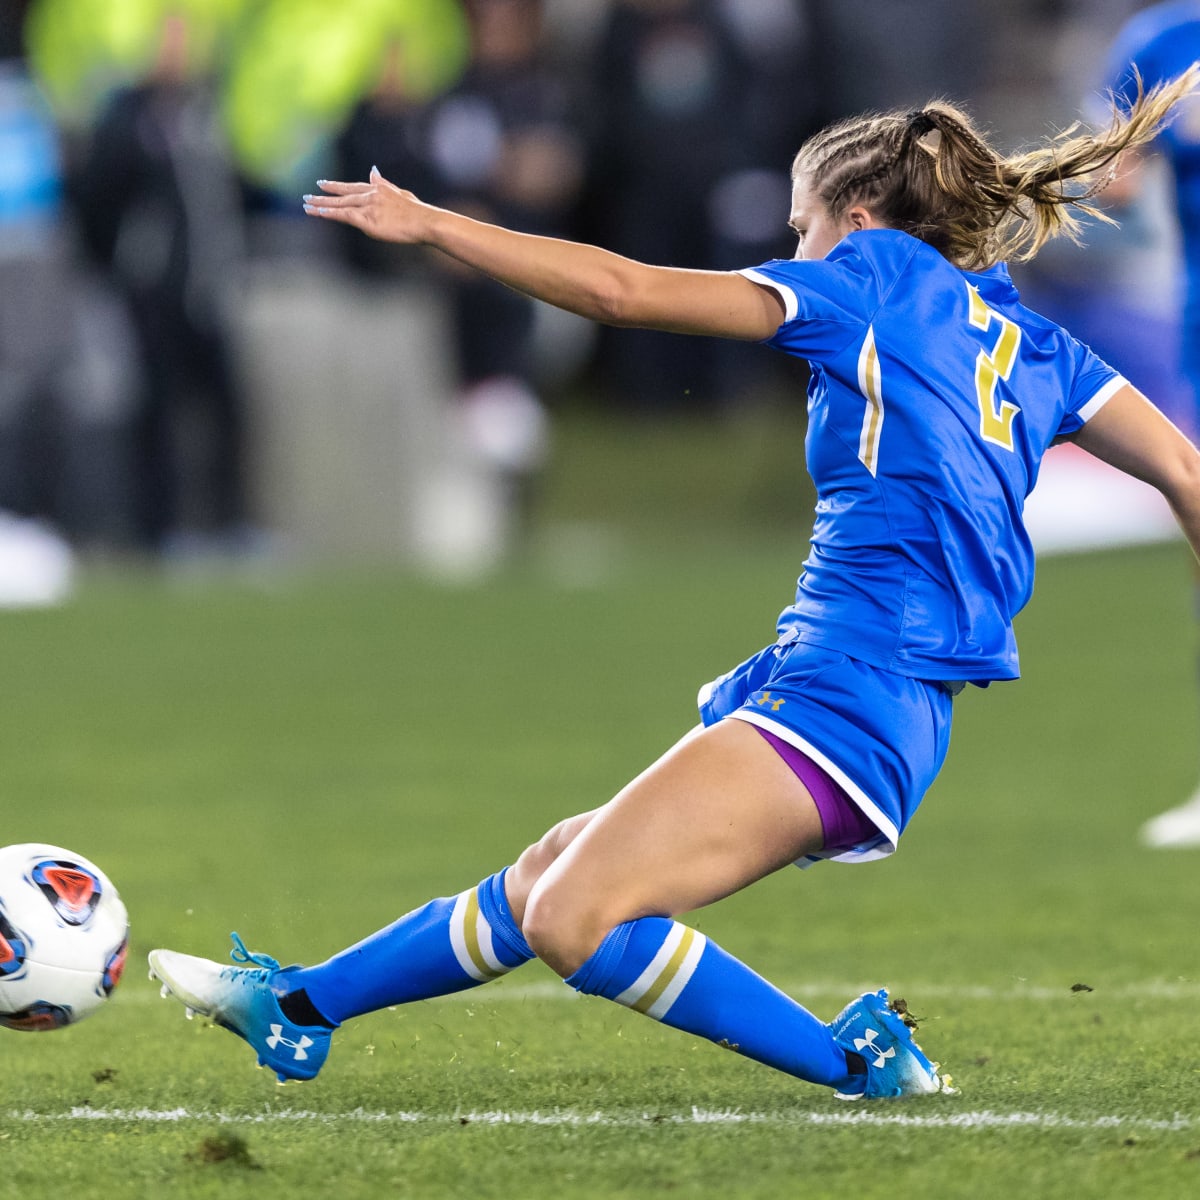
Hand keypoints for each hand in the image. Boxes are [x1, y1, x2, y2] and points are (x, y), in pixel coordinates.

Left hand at [302, 166, 430, 243]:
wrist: (424, 221)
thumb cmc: (417, 211)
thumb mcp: (401, 193)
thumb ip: (384, 183)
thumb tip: (373, 172)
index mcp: (378, 189)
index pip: (352, 187)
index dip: (336, 186)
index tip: (322, 183)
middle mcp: (370, 195)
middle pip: (342, 195)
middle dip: (324, 195)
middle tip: (307, 195)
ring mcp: (368, 207)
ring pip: (340, 205)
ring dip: (322, 205)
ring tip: (307, 205)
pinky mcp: (368, 220)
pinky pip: (344, 216)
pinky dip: (331, 213)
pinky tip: (319, 212)